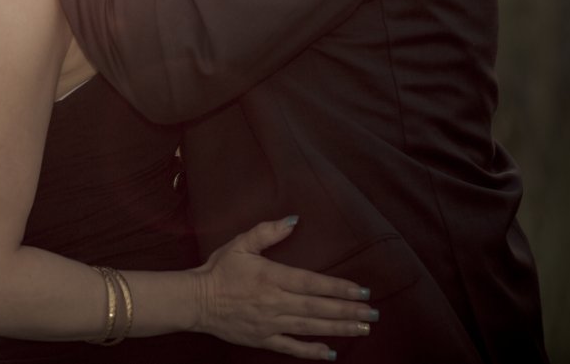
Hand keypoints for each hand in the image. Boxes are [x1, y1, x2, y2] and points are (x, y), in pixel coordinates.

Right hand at [194, 217, 377, 360]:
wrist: (195, 300)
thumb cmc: (218, 269)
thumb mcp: (241, 244)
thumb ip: (267, 232)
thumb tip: (294, 219)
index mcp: (271, 277)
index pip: (312, 283)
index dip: (339, 287)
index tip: (362, 290)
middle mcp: (274, 302)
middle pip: (317, 307)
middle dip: (347, 310)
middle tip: (373, 313)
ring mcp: (269, 324)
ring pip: (310, 328)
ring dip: (338, 328)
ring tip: (362, 328)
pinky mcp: (262, 339)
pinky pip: (291, 347)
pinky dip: (311, 352)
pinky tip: (330, 353)